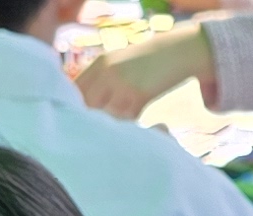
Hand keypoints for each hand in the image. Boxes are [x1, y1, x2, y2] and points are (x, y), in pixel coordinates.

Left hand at [76, 24, 212, 117]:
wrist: (176, 51)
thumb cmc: (146, 62)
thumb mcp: (117, 63)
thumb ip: (99, 82)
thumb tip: (82, 109)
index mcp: (100, 63)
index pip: (76, 90)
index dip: (77, 107)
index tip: (84, 117)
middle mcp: (108, 72)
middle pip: (89, 106)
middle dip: (94, 118)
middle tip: (102, 126)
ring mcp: (123, 83)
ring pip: (108, 115)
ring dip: (116, 121)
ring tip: (124, 117)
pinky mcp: (140, 95)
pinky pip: (128, 118)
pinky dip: (132, 120)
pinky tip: (138, 113)